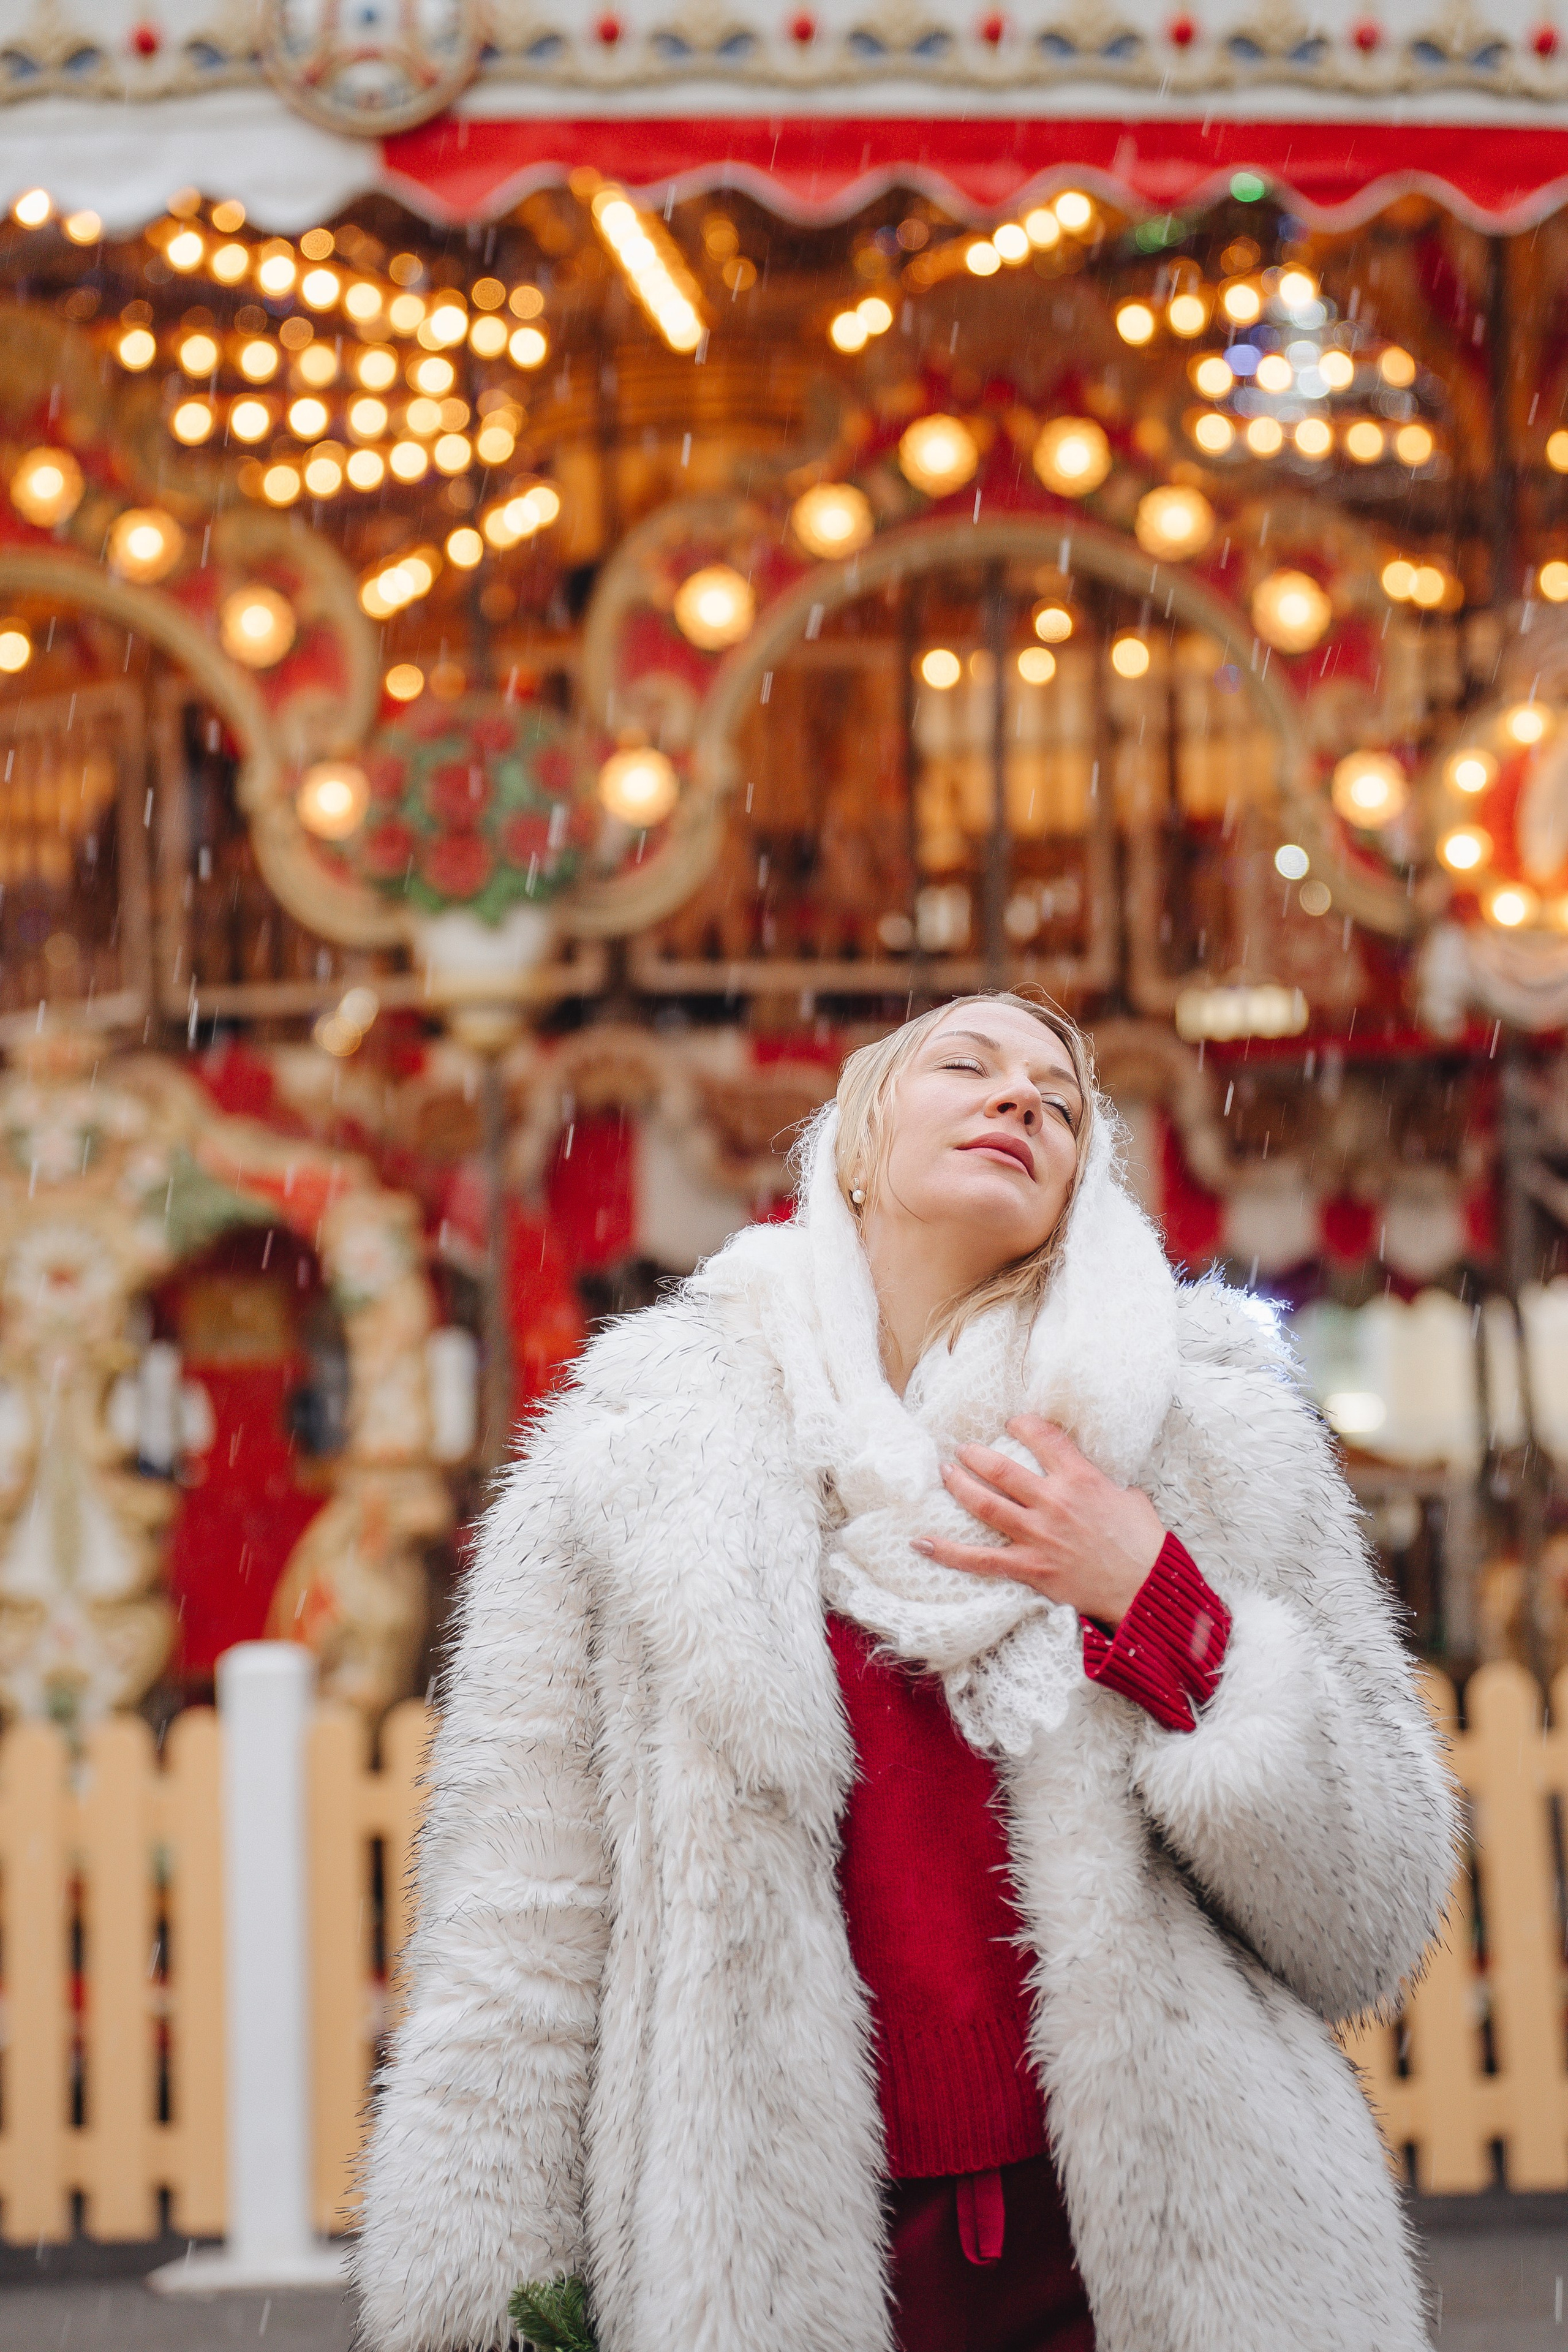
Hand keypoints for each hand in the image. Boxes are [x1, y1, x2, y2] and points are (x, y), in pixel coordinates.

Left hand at [914, 1413, 1165, 1627]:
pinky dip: (948, 1551)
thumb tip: (1093, 1478)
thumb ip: (1103, 1482)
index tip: (1012, 1422)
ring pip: (985, 1504)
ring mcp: (1038, 1535)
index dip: (1023, 1425)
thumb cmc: (1143, 1543)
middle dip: (976, 1454)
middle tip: (962, 1449)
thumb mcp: (1129, 1497)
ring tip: (945, 1472)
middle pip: (1001, 1469)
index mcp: (1081, 1478)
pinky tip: (921, 1543)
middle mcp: (1054, 1501)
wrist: (1147, 1588)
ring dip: (959, 1485)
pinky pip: (980, 1559)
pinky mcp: (1030, 1567)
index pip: (1043, 1438)